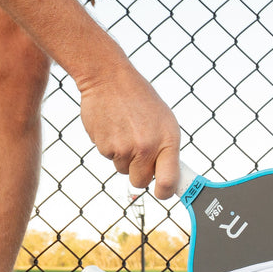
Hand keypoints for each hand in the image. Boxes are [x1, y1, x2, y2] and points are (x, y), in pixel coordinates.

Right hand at [77, 62, 181, 198]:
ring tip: (126, 130)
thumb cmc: (140, 100)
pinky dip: (111, 146)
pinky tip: (114, 127)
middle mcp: (146, 147)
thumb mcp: (164, 121)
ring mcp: (123, 148)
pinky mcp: (103, 146)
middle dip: (140, 172)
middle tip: (140, 152)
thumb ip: (167, 149)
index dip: (166, 192)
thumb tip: (169, 178)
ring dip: (124, 156)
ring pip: (123, 169)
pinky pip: (109, 157)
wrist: (109, 79)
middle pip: (141, 182)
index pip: (169, 181)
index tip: (163, 192)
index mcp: (167, 140)